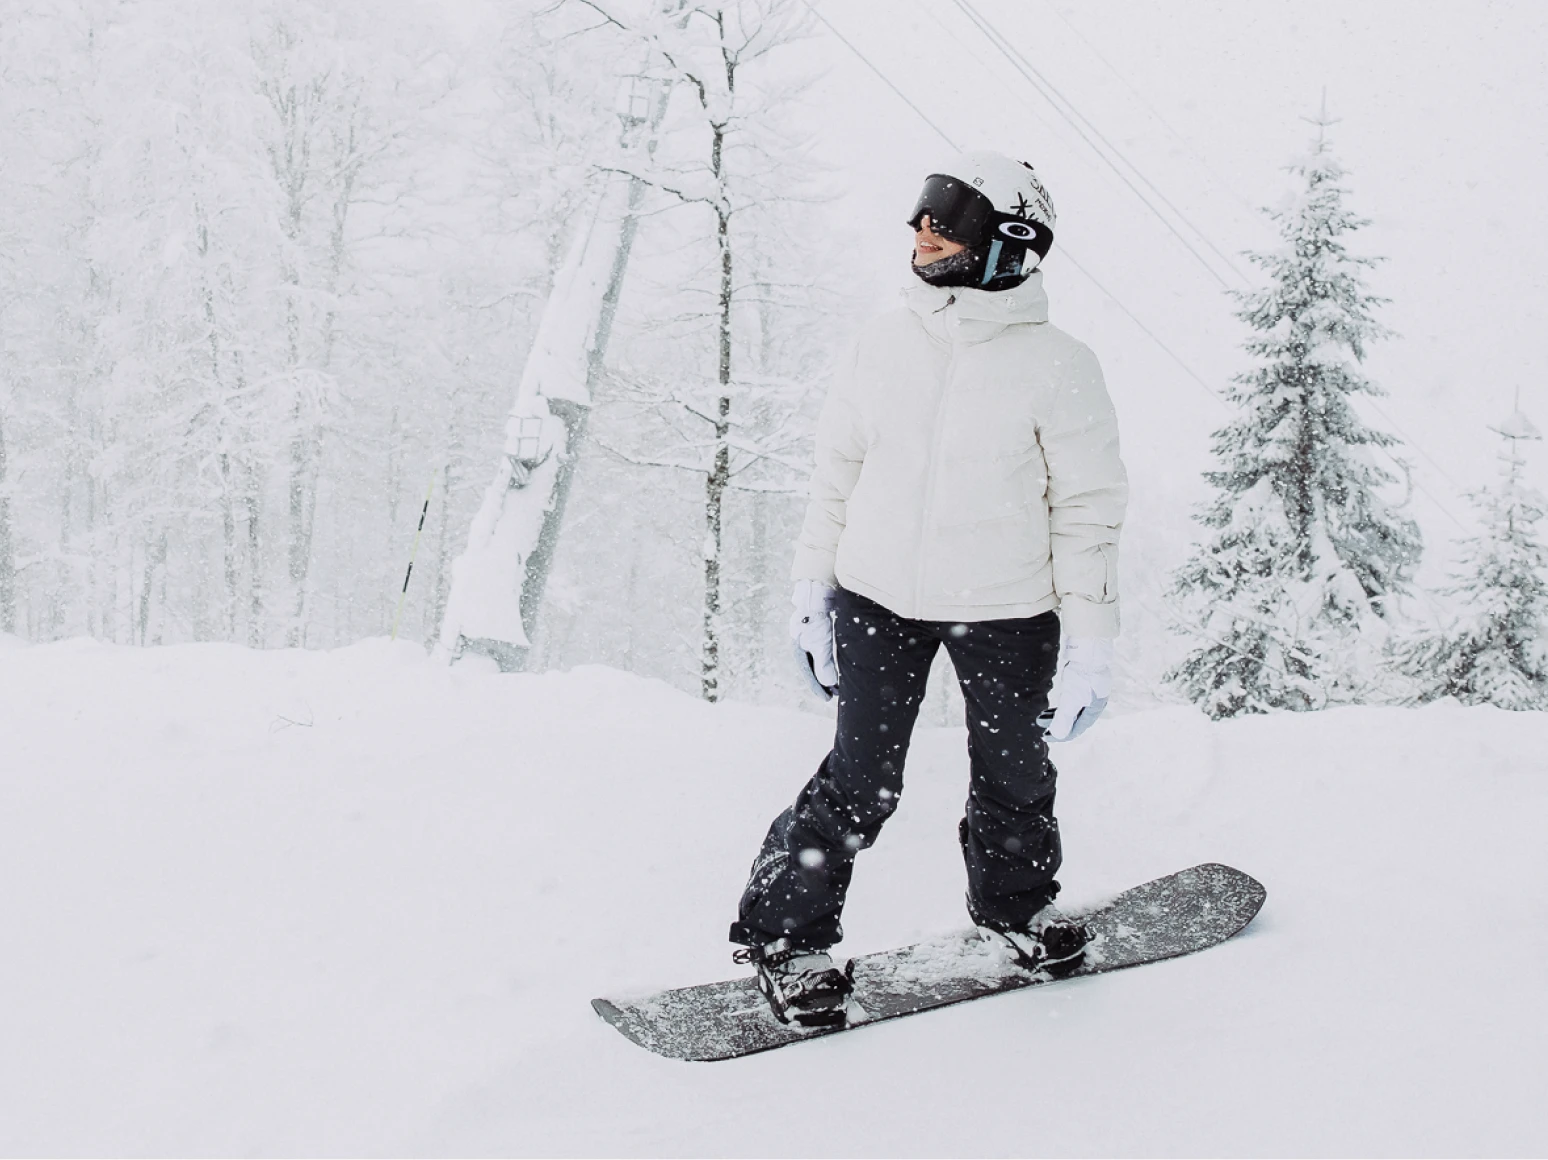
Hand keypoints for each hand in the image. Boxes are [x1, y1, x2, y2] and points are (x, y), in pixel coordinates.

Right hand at [790, 580, 838, 699]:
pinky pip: (824, 651)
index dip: (818, 688)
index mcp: (799, 651)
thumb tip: (828, 683)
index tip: (828, 699)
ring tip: (839, 681)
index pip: (809, 675)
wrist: (817, 595)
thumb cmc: (817, 620)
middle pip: (814, 669)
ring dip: (828, 672)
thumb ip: (823, 665)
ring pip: (820, 660)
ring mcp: (810, 638)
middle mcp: (803, 646)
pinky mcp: (818, 632)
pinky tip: (837, 663)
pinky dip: (830, 660)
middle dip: (825, 682)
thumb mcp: (821, 645)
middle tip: (836, 693)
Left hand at [1045, 636, 1112, 741]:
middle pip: (1074, 720)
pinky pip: (1071, 700)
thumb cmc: (1082, 677)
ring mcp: (1090, 693)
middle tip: (1042, 728)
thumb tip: (1057, 735)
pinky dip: (1061, 705)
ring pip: (1071, 709)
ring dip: (1056, 715)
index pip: (1076, 729)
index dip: (1060, 735)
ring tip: (1041, 716)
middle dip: (1057, 725)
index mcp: (1093, 711)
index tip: (1045, 737)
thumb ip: (1063, 719)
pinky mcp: (1084, 683)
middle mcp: (1094, 704)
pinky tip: (1052, 706)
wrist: (1089, 651)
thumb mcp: (1071, 700)